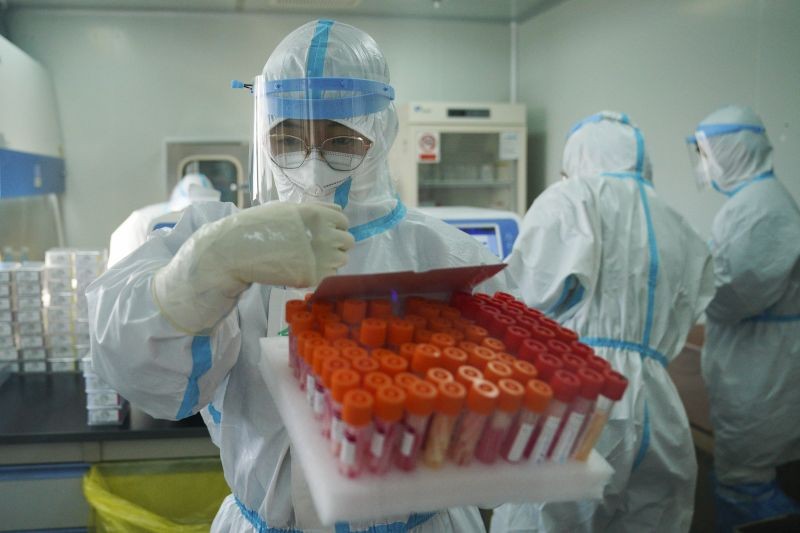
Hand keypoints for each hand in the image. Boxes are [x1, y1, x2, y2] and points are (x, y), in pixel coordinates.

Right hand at [153, 202, 353, 333]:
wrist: (237, 250)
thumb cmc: (259, 225)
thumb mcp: (288, 208)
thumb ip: (316, 208)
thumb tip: (339, 209)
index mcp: (318, 214)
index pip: (344, 221)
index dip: (335, 227)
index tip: (322, 233)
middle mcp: (324, 234)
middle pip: (348, 242)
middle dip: (336, 244)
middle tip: (316, 248)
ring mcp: (320, 257)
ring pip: (341, 260)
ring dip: (330, 260)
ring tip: (307, 258)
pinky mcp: (313, 277)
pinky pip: (329, 276)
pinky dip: (321, 275)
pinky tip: (303, 269)